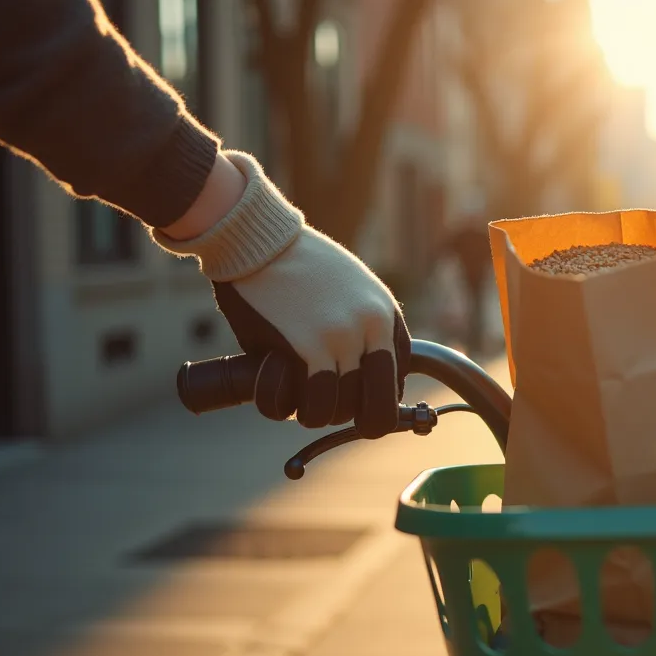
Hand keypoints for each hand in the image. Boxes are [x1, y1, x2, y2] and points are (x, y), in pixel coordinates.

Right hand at [154, 151, 411, 437]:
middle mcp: (373, 327)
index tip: (350, 397)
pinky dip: (287, 405)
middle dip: (355, 419)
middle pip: (379, 406)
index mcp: (384, 313)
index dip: (373, 396)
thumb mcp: (349, 283)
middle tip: (324, 409)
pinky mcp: (309, 345)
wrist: (257, 235)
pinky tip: (273, 383)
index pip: (398, 377)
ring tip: (294, 396)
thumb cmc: (294, 262)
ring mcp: (343, 337)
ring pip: (340, 411)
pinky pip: (311, 403)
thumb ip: (360, 321)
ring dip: (313, 413)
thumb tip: (360, 365)